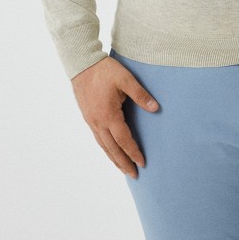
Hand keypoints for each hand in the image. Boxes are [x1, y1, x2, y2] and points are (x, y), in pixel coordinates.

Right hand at [71, 56, 158, 177]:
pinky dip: (105, 148)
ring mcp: (91, 121)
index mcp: (108, 115)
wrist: (82, 64)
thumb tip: (156, 108)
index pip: (124, 140)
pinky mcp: (87, 117)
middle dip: (123, 163)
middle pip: (112, 149)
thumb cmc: (105, 70)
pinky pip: (97, 138)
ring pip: (103, 146)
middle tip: (134, 175)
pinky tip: (110, 151)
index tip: (142, 163)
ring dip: (113, 158)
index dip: (133, 152)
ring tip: (123, 168)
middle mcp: (98, 122)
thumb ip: (140, 95)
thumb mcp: (126, 79)